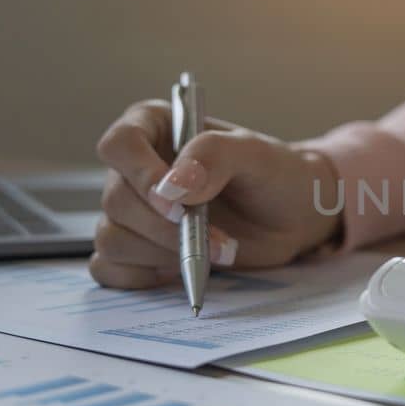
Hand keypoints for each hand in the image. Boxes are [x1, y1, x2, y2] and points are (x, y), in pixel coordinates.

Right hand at [89, 100, 340, 288]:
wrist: (292, 215)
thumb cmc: (274, 174)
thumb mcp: (256, 154)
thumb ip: (215, 155)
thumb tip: (172, 186)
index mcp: (155, 128)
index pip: (120, 145)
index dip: (141, 176)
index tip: (179, 204)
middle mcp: (135, 168)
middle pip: (117, 200)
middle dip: (167, 228)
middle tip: (220, 240)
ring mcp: (132, 211)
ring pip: (112, 239)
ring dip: (165, 254)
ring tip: (217, 252)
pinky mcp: (136, 249)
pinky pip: (111, 269)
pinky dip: (144, 277)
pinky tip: (184, 269)